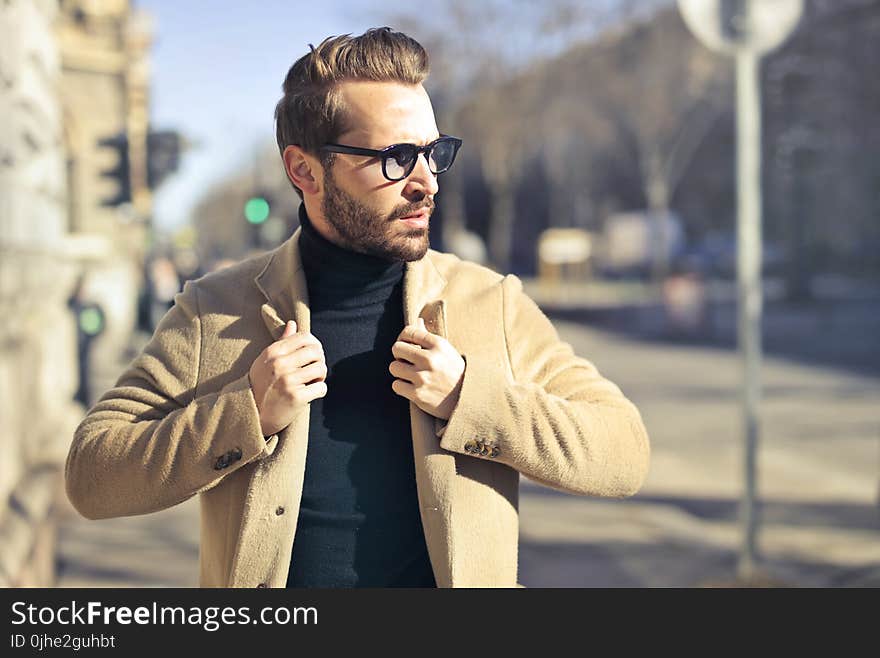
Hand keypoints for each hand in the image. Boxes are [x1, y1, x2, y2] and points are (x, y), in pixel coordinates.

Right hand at [249, 320, 326, 436]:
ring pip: (321, 368)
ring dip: (321, 376)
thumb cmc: (260, 385)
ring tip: (312, 382)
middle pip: (316, 351)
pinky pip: (321, 388)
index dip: (314, 345)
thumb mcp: (265, 361)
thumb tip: (292, 323)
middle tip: (314, 370)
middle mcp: (279, 364)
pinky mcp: (295, 397)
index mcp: (273, 352)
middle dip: (320, 360)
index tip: (312, 356)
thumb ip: (281, 342)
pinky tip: (311, 393)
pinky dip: (320, 391)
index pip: (304, 337)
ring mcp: (287, 381)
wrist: (249, 414)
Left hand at [389, 317, 464, 420]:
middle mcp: (430, 359)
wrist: (467, 398)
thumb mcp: (446, 351)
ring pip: (394, 367)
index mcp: (438, 345)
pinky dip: (401, 387)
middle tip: (407, 361)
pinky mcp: (418, 394)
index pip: (409, 332)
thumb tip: (416, 321)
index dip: (404, 338)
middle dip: (400, 354)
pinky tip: (411, 387)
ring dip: (400, 372)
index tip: (407, 345)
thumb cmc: (455, 372)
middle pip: (396, 348)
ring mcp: (423, 377)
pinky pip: (396, 385)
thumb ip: (428, 337)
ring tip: (410, 375)